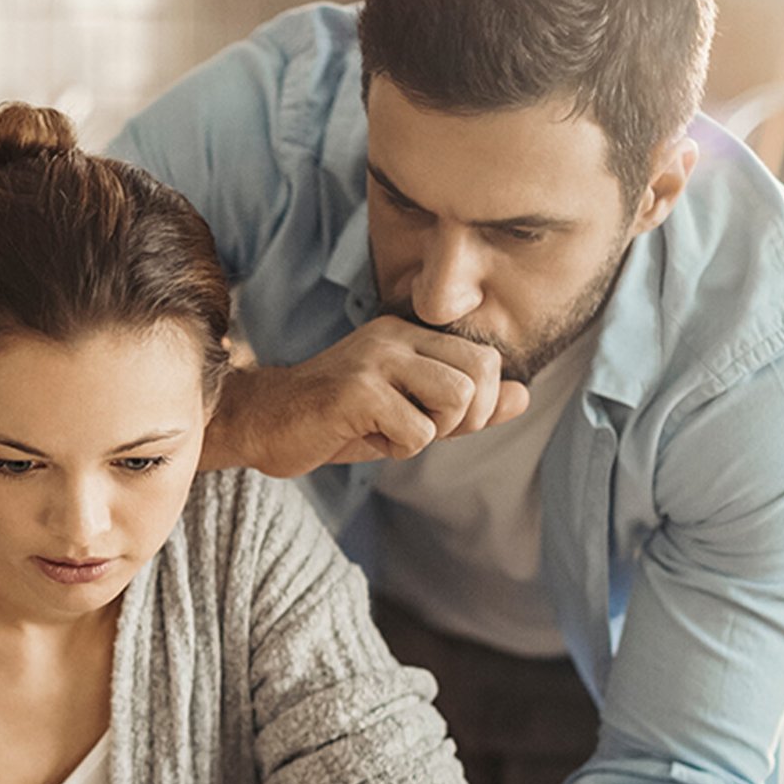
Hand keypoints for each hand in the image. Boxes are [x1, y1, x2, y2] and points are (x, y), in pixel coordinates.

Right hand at [205, 316, 528, 476]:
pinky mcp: (356, 391)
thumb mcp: (406, 411)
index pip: (484, 358)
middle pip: (480, 373)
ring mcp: (374, 361)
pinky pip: (417, 431)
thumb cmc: (333, 421)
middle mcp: (394, 337)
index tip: (438, 421)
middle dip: (462, 418)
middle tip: (419, 430)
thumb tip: (523, 396)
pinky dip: (396, 449)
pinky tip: (362, 439)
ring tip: (390, 433)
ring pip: (455, 398)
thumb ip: (462, 405)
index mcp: (407, 334)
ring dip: (430, 433)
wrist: (260, 423)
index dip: (479, 402)